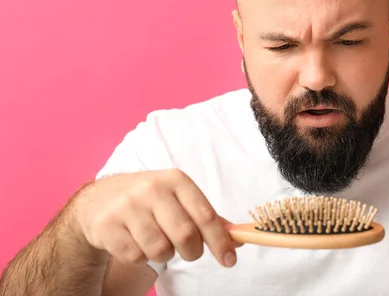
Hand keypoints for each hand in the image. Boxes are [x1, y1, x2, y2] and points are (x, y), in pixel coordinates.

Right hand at [72, 169, 241, 266]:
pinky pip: (136, 256)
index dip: (220, 241)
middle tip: (190, 252)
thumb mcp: (178, 198)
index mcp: (175, 180)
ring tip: (157, 241)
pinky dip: (141, 257)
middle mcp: (151, 189)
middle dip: (193, 252)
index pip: (205, 215)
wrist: (99, 199)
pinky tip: (135, 241)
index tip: (229, 260)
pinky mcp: (106, 226)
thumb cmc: (149, 200)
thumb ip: (206, 218)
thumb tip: (238, 240)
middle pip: (185, 235)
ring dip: (164, 254)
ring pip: (160, 249)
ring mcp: (127, 207)